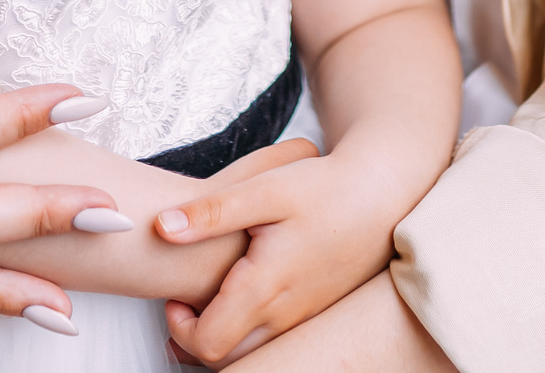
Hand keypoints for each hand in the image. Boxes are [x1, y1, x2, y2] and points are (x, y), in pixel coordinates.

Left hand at [153, 141, 415, 363]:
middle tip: (185, 304)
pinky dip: (249, 329)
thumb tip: (162, 227)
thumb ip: (211, 212)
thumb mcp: (265, 189)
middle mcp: (285, 313)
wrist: (382, 193)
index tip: (175, 298)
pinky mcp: (314, 310)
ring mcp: (303, 316)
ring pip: (252, 353)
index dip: (180, 328)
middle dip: (195, 340)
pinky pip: (274, 338)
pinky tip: (245, 293)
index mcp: (266, 287)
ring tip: (211, 299)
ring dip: (223, 336)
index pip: (209, 343)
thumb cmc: (327, 189)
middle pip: (227, 360)